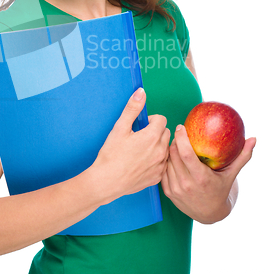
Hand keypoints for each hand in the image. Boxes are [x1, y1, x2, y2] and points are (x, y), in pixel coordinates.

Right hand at [92, 88, 170, 204]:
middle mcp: (160, 151)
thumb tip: (141, 92)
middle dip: (155, 131)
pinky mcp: (157, 177)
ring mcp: (160, 165)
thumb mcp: (119, 128)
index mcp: (152, 136)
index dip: (150, 120)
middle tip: (139, 137)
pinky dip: (156, 160)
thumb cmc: (111, 154)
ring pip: (166, 148)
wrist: (106, 181)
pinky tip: (142, 162)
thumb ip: (132, 108)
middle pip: (166, 133)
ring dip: (157, 145)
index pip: (161, 119)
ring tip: (140, 150)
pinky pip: (163, 163)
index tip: (139, 126)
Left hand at [161, 124, 255, 222]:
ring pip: (166, 161)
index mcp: (201, 178)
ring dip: (169, 150)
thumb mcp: (231, 174)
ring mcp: (175, 189)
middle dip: (174, 141)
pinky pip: (163, 170)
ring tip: (176, 145)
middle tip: (178, 134)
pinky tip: (172, 157)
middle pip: (173, 154)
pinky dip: (166, 161)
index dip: (181, 137)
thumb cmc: (220, 189)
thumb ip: (242, 156)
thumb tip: (253, 139)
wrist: (209, 213)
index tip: (181, 127)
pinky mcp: (168, 192)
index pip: (185, 153)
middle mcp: (186, 184)